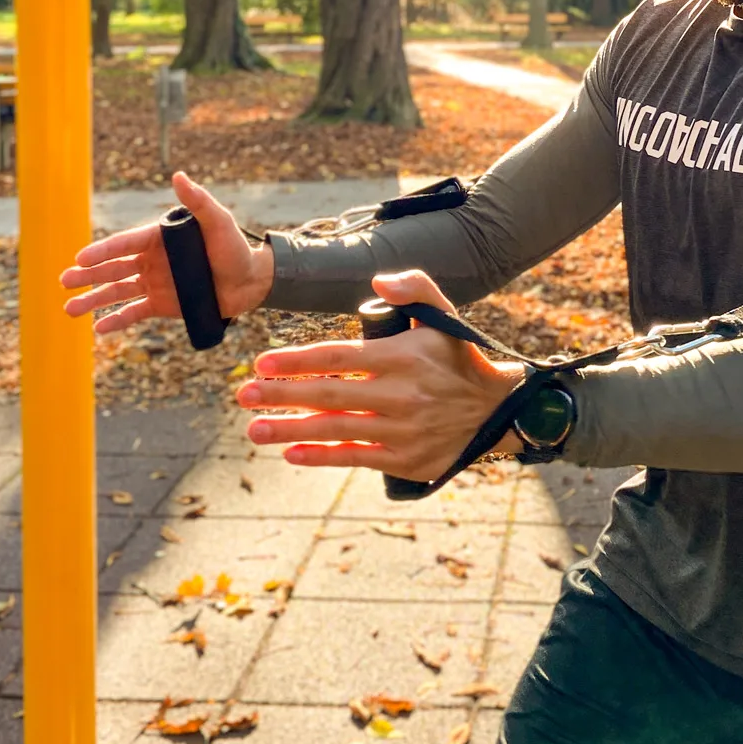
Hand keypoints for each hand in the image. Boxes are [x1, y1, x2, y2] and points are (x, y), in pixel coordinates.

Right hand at [59, 171, 273, 334]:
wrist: (252, 281)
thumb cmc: (236, 247)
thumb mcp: (218, 222)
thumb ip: (198, 201)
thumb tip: (178, 176)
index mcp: (159, 239)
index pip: (124, 244)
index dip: (102, 251)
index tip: (80, 258)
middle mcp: (152, 260)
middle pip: (113, 268)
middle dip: (87, 276)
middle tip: (63, 282)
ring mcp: (155, 283)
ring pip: (117, 292)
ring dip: (93, 300)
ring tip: (69, 309)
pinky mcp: (163, 304)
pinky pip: (135, 313)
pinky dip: (117, 320)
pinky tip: (98, 328)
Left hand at [237, 268, 523, 477]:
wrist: (497, 409)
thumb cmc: (459, 357)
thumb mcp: (444, 314)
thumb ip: (413, 287)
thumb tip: (377, 282)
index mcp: (403, 356)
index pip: (339, 357)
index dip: (297, 360)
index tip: (263, 362)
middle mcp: (401, 395)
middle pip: (329, 395)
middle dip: (282, 396)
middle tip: (245, 395)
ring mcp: (402, 431)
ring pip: (336, 431)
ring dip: (291, 430)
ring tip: (255, 429)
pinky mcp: (405, 460)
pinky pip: (355, 459)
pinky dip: (322, 457)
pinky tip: (292, 453)